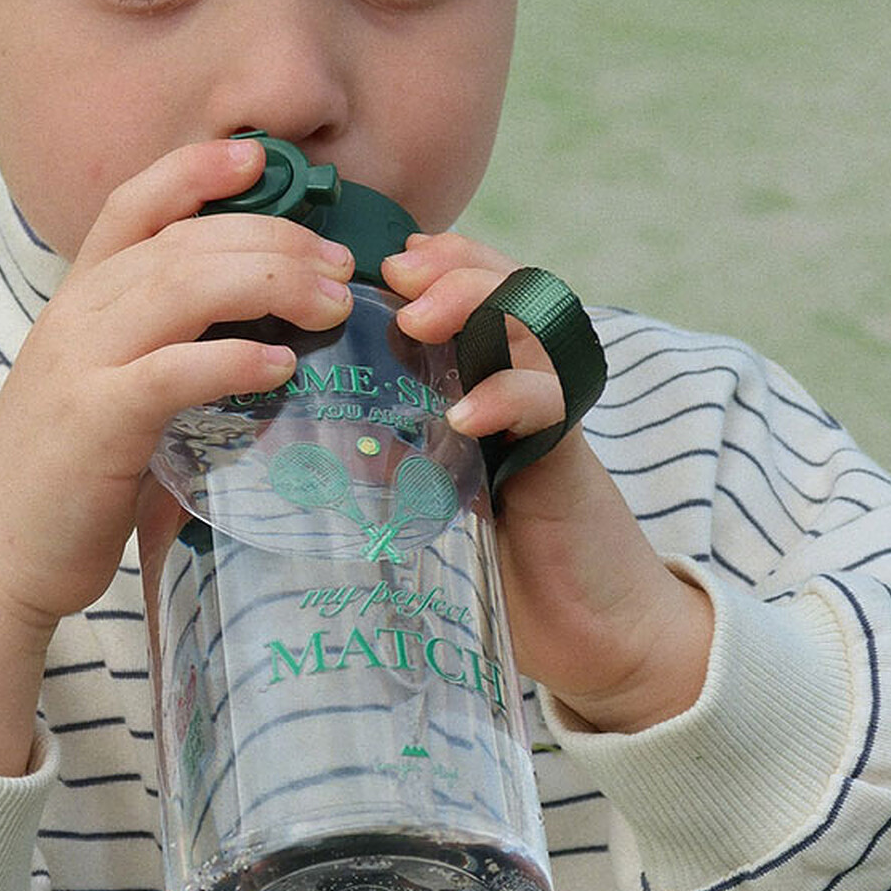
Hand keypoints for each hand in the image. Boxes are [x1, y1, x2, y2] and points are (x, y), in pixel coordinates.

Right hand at [0, 138, 355, 770]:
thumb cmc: (68, 474)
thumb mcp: (107, 385)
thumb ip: (163, 346)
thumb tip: (263, 334)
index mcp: (79, 299)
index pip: (132, 205)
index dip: (194, 169)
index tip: (260, 154)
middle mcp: (75, 315)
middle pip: (182, 241)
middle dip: (272, 237)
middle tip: (340, 265)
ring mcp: (80, 364)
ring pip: (181, 287)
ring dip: (270, 283)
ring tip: (332, 303)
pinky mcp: (94, 422)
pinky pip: (172, 371)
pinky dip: (232, 361)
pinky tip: (281, 367)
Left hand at [383, 233, 713, 734]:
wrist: (587, 630)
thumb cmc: (495, 561)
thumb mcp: (423, 495)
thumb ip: (382, 456)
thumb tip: (303, 435)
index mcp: (487, 380)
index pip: (473, 291)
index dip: (438, 262)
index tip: (382, 260)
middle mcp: (526, 386)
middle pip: (509, 288)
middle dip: (454, 269)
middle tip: (397, 275)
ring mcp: (552, 417)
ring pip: (535, 326)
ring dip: (478, 307)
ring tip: (418, 321)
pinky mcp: (570, 460)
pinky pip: (552, 404)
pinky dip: (508, 398)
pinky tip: (464, 416)